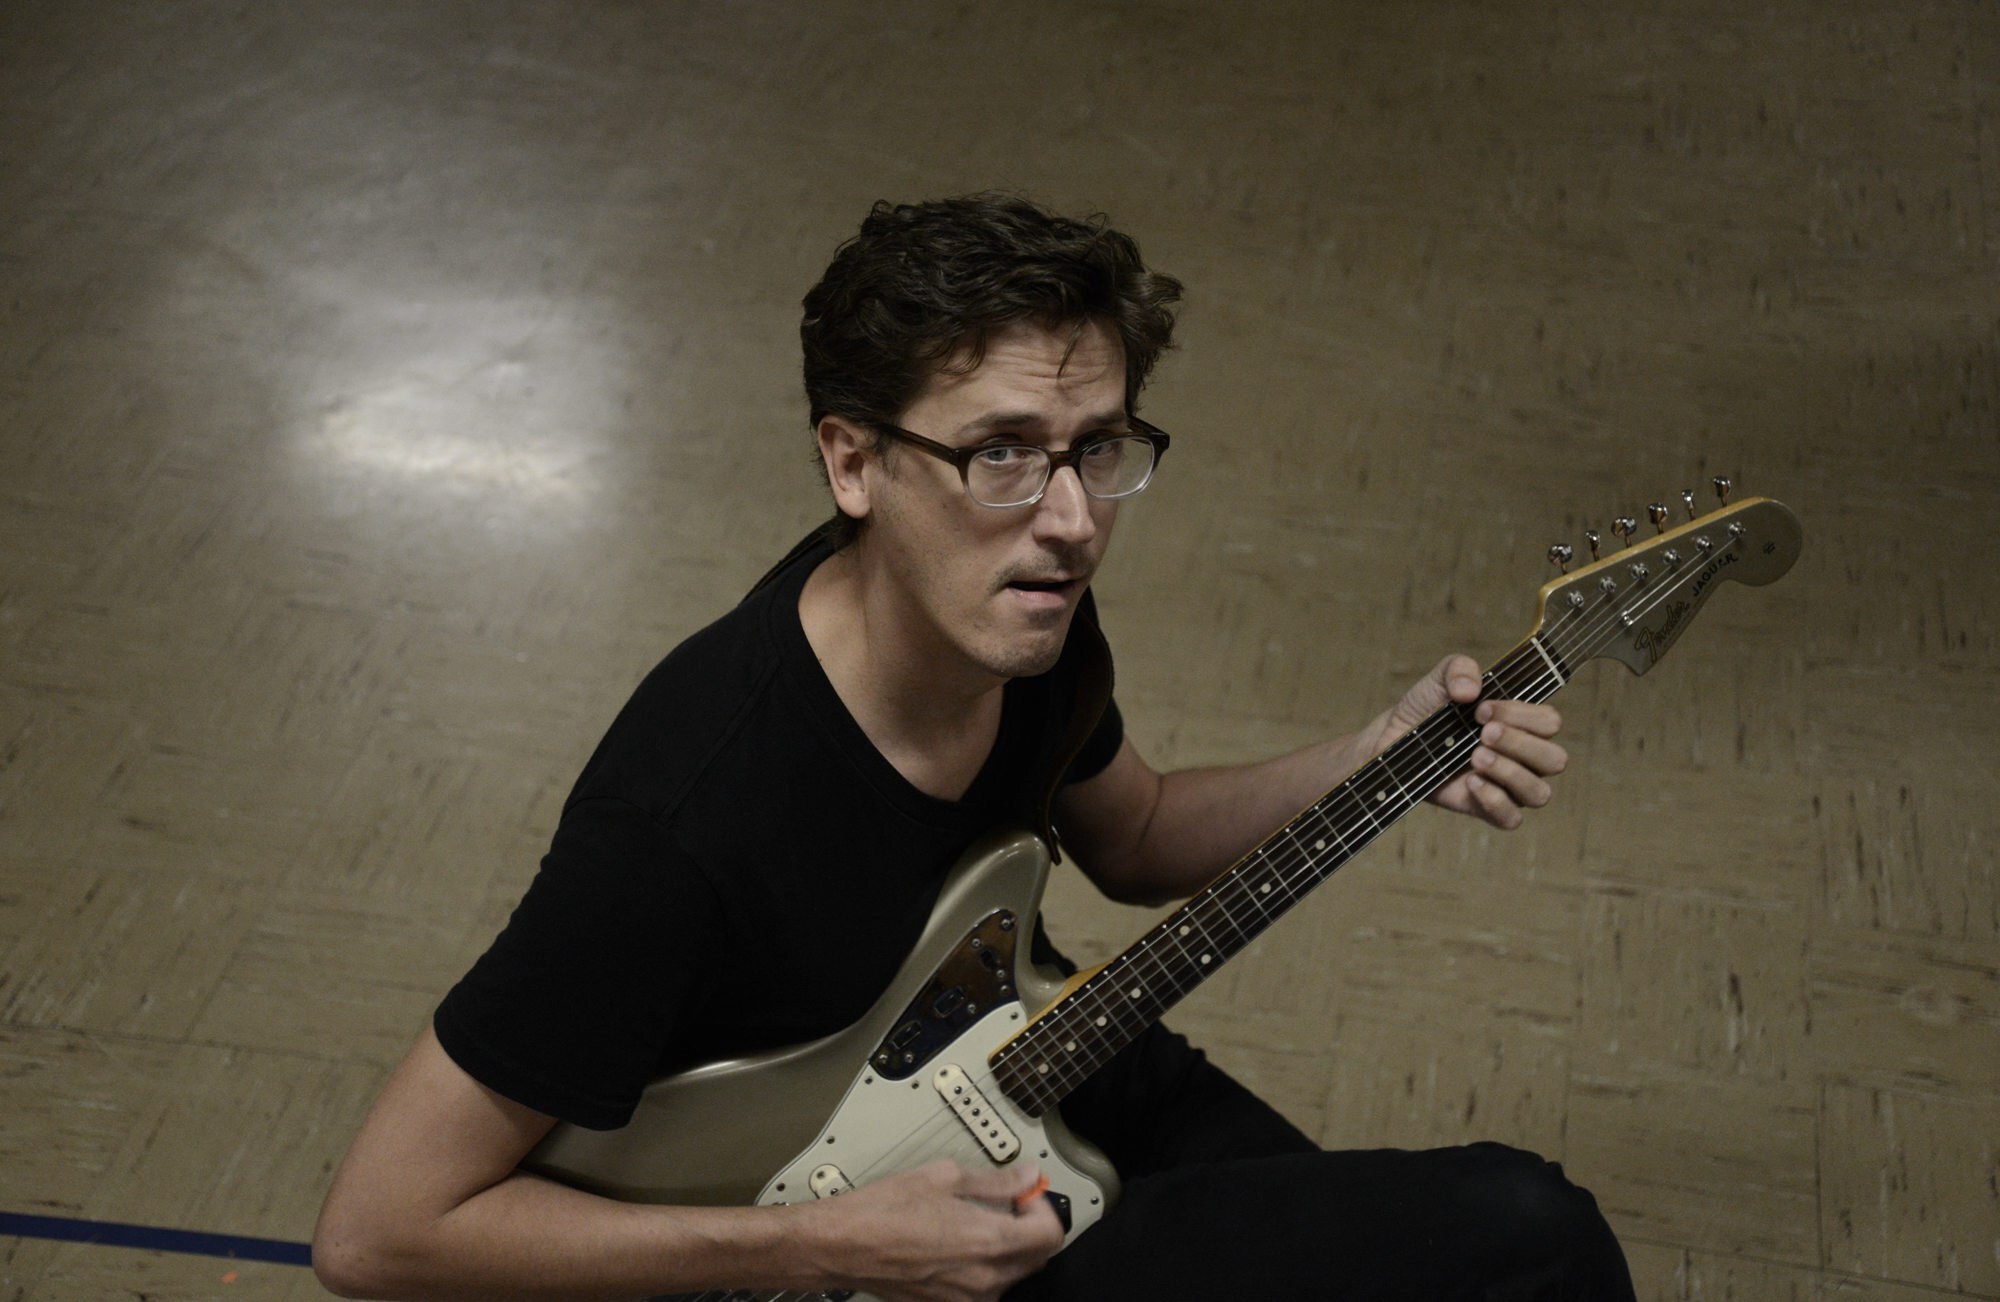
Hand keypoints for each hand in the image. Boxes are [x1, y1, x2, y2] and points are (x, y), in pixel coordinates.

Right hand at [806, 1160, 1065, 1301]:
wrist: (842, 1246)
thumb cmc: (883, 1211)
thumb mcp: (945, 1177)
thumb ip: (996, 1181)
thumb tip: (1026, 1177)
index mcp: (988, 1242)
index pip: (1051, 1234)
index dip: (1044, 1207)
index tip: (1028, 1193)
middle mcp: (984, 1278)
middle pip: (1037, 1257)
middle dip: (1030, 1226)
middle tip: (1010, 1202)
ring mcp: (966, 1298)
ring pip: (1011, 1274)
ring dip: (1008, 1247)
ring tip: (979, 1221)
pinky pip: (984, 1288)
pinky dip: (983, 1266)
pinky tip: (958, 1243)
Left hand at [1378, 654, 1565, 829]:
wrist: (1393, 739)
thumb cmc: (1426, 709)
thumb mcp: (1439, 680)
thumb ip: (1459, 668)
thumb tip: (1470, 689)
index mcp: (1523, 724)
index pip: (1550, 723)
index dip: (1523, 715)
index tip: (1483, 710)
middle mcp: (1524, 757)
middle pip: (1555, 760)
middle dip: (1520, 743)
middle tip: (1483, 732)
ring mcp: (1508, 786)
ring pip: (1539, 793)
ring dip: (1510, 772)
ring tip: (1475, 756)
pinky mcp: (1485, 809)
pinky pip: (1511, 818)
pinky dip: (1495, 801)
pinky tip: (1470, 782)